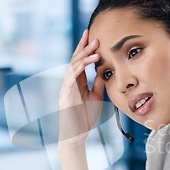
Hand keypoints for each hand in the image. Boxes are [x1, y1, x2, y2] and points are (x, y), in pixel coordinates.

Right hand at [59, 29, 103, 144]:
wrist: (77, 135)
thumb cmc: (85, 117)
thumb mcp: (96, 96)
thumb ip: (98, 83)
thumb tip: (104, 70)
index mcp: (77, 81)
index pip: (80, 60)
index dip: (85, 47)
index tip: (92, 35)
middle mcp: (70, 82)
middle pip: (75, 60)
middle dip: (84, 47)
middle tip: (94, 37)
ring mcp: (66, 88)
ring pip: (72, 67)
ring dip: (83, 57)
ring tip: (95, 49)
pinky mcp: (65, 95)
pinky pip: (69, 79)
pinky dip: (77, 70)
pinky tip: (85, 64)